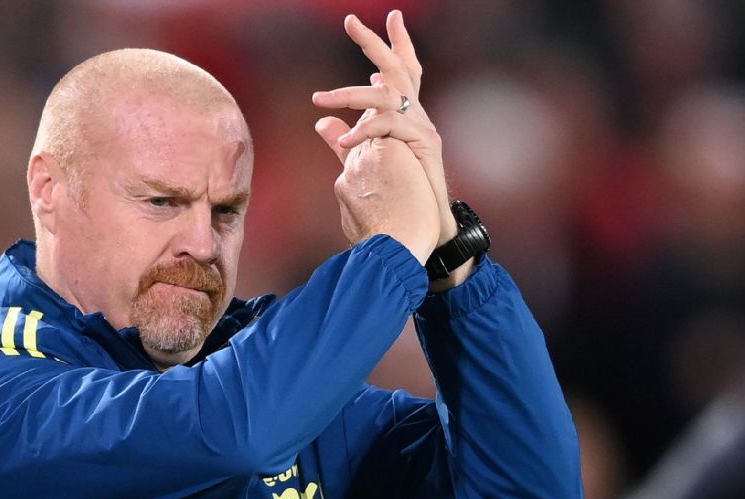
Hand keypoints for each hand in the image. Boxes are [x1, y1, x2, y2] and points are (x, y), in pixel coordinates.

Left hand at [312, 11, 455, 249]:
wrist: (421, 232)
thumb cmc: (396, 202)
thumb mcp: (362, 164)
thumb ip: (344, 142)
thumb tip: (322, 122)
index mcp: (404, 118)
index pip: (400, 74)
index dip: (395, 45)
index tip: (388, 16)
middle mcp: (417, 118)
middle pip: (399, 69)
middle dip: (375, 43)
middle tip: (351, 21)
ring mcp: (422, 129)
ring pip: (387, 94)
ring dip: (349, 93)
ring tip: (320, 99)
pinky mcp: (424, 144)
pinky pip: (390, 124)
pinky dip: (364, 129)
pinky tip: (345, 142)